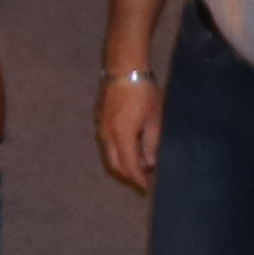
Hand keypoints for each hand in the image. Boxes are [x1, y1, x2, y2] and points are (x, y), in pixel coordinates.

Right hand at [96, 70, 163, 190]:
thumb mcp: (154, 118)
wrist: (124, 66)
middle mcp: (107, 134)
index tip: (147, 188)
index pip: (129, 166)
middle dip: (129, 174)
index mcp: (121, 136)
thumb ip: (151, 143)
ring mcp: (100, 124)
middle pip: (115, 163)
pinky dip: (117, 150)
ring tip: (138, 163)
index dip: (138, 179)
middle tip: (143, 179)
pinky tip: (129, 145)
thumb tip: (149, 163)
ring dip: (122, 162)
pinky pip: (106, 141)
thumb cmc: (143, 91)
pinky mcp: (99, 116)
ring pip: (109, 153)